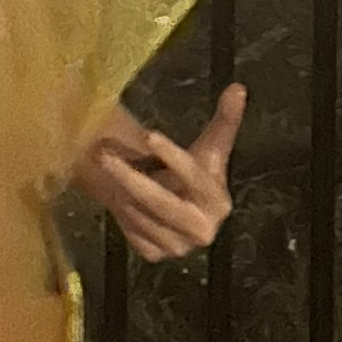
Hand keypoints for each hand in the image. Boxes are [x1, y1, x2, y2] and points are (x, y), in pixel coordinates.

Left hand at [73, 81, 245, 261]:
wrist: (175, 205)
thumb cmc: (193, 170)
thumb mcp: (209, 146)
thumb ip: (225, 120)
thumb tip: (238, 88)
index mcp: (219, 202)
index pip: (194, 177)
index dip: (172, 156)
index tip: (149, 135)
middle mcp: (202, 230)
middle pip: (162, 203)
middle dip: (131, 179)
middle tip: (103, 155)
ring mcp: (178, 247)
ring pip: (140, 216)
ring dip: (120, 191)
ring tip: (106, 164)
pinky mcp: (155, 254)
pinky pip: (131, 231)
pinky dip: (122, 212)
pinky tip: (118, 195)